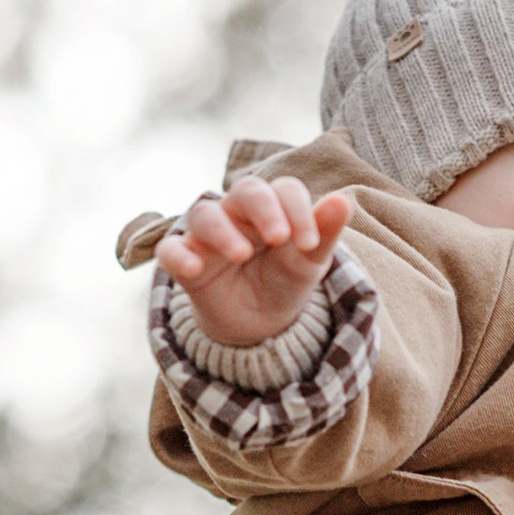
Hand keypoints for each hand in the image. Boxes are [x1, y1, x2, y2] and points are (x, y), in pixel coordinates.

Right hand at [154, 175, 351, 349]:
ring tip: (241, 255)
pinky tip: (193, 268)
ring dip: (222, 231)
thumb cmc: (284, 280)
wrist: (258, 324)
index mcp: (273, 209)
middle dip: (263, 209)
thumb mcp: (308, 262)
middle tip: (279, 238)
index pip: (284, 190)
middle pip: (246, 191)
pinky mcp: (185, 262)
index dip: (298, 210)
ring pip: (205, 215)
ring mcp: (208, 236)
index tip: (310, 244)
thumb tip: (344, 201)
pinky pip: (170, 250)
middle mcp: (238, 214)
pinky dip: (177, 256)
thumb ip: (324, 233)